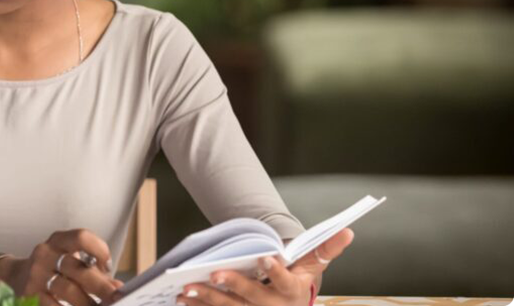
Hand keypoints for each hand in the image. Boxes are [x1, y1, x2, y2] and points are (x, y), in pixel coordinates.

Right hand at [0, 229, 124, 305]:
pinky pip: (53, 305)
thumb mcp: (67, 259)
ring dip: (88, 302)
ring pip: (67, 290)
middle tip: (116, 298)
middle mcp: (45, 254)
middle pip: (77, 267)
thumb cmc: (51, 268)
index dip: (99, 250)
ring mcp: (35, 276)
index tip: (108, 266)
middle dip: (100, 285)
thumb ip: (91, 269)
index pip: (81, 237)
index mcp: (57, 241)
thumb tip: (117, 287)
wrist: (14, 276)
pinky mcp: (29, 295)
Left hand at [175, 228, 353, 305]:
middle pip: (251, 298)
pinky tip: (182, 299)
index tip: (265, 257)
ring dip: (207, 299)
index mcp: (292, 292)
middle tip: (214, 273)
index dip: (276, 270)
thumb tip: (348, 230)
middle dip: (233, 286)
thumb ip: (326, 249)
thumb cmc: (298, 281)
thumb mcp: (312, 267)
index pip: (285, 281)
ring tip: (188, 287)